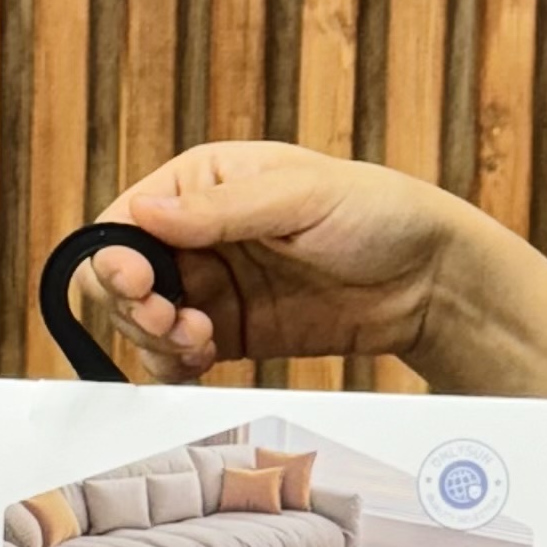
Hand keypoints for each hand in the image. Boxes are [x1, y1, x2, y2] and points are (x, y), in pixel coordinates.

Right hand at [67, 142, 546, 442]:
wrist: (430, 280)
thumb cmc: (378, 212)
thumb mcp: (300, 195)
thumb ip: (220, 210)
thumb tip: (145, 212)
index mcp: (203, 181)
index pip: (126, 219)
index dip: (115, 257)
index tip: (139, 286)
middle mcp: (197, 233)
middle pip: (122, 278)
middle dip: (134, 305)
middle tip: (170, 323)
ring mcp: (212, 286)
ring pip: (144, 322)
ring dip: (156, 339)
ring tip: (200, 342)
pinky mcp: (231, 333)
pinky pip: (177, 355)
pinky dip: (176, 364)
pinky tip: (206, 359)